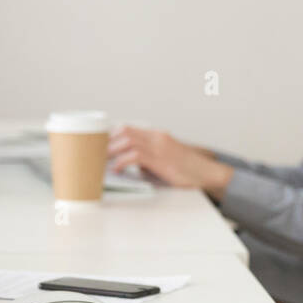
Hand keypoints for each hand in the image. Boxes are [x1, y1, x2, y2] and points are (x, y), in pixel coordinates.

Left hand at [107, 125, 232, 194]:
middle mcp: (157, 137)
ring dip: (111, 151)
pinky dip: (121, 162)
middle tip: (94, 153)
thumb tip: (125, 166)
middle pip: (124, 131)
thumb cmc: (187, 170)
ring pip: (127, 141)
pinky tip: (116, 169)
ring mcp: (159, 147)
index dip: (110, 135)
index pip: (127, 128)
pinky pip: (135, 156)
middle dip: (107, 142)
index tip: (98, 145)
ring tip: (101, 161)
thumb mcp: (164, 159)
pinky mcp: (160, 160)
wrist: (207, 173)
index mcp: (157, 135)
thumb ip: (146, 159)